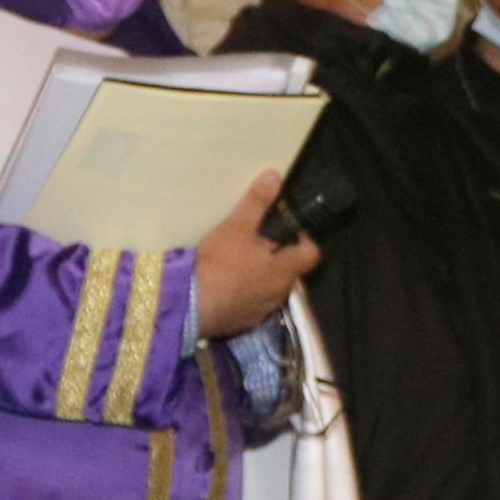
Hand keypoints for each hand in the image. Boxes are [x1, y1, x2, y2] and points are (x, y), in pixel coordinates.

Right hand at [193, 168, 321, 338]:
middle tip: (260, 239)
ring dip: (263, 275)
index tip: (290, 228)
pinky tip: (228, 284)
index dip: (305, 239)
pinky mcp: (243, 323)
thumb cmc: (218, 263)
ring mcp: (262, 311)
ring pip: (271, 289)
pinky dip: (247, 293)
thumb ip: (257, 202)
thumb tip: (275, 176)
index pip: (312, 254)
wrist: (187, 306)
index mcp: (285, 270)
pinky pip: (253, 304)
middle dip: (280, 255)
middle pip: (291, 271)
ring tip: (241, 260)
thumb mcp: (236, 227)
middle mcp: (280, 293)